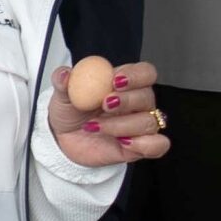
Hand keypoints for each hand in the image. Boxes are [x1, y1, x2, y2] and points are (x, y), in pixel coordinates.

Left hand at [46, 60, 168, 167]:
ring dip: (122, 125)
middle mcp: (137, 103)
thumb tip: (64, 74)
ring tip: (96, 127)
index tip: (116, 80)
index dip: (136, 75)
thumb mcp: (62, 95)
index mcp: (124, 83)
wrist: (64, 140)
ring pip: (149, 122)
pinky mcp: (140, 147)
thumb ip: (63, 82)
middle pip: (148, 97)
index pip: (145, 72)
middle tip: (105, 104)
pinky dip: (145, 144)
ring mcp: (139, 125)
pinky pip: (158, 145)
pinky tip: (123, 142)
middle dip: (127, 100)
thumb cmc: (70, 112)